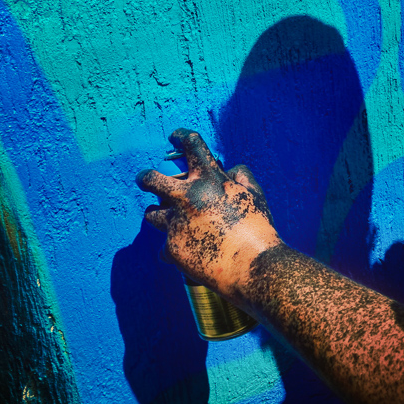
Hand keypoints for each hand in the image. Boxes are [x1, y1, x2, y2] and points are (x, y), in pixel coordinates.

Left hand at [136, 129, 280, 300]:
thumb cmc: (258, 230)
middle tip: (146, 180)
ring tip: (169, 220)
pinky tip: (188, 252)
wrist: (252, 267)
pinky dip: (175, 248)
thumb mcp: (256, 194)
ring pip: (151, 214)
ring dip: (158, 215)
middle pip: (149, 179)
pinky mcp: (172, 248)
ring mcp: (176, 223)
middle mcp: (187, 197)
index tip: (175, 137)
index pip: (190, 144)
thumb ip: (240, 176)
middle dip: (144, 178)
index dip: (180, 136)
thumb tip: (226, 170)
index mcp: (209, 179)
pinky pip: (164, 247)